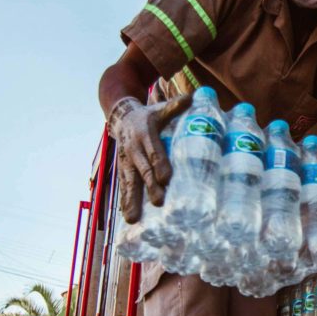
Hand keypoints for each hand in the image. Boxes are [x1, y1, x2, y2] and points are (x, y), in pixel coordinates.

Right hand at [107, 95, 190, 223]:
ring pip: (129, 182)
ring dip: (132, 200)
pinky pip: (124, 187)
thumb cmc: (149, 116)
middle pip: (142, 170)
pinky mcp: (122, 170)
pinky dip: (125, 202)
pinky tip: (128, 218)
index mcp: (145, 134)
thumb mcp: (160, 109)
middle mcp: (134, 149)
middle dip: (150, 187)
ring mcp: (126, 161)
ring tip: (134, 219)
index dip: (159, 164)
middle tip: (158, 202)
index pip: (154, 150)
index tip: (166, 178)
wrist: (122, 118)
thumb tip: (193, 96)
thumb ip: (176, 106)